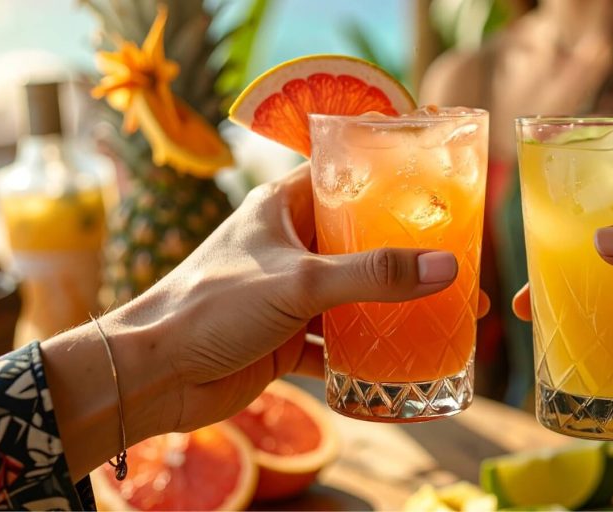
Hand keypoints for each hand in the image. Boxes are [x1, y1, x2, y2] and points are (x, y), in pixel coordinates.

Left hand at [45, 163, 488, 477]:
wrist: (153, 375)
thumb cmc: (212, 306)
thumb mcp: (301, 281)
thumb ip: (374, 274)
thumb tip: (446, 268)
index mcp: (284, 207)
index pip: (345, 177)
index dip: (390, 182)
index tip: (439, 193)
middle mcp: (289, 245)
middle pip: (359, 243)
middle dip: (407, 257)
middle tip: (459, 267)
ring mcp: (289, 294)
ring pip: (353, 296)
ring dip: (392, 310)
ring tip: (447, 317)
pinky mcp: (286, 338)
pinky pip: (337, 343)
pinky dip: (366, 356)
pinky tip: (403, 365)